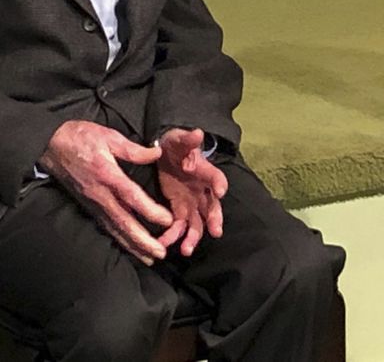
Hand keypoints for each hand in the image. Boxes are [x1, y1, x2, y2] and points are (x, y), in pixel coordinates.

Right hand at [38, 120, 171, 264]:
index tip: (168, 221)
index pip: (132, 197)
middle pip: (124, 222)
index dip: (150, 211)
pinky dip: (119, 239)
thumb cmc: (80, 137)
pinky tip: (129, 247)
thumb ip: (133, 149)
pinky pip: (105, 226)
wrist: (50, 144)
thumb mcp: (108, 136)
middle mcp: (100, 194)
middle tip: (160, 253)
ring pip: (114, 229)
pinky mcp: (87, 206)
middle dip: (142, 240)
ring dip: (132, 245)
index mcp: (107, 175)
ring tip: (149, 258)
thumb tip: (156, 153)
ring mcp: (92, 202)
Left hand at [155, 128, 227, 256]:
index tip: (220, 191)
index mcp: (205, 171)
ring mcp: (191, 202)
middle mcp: (202, 190)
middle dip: (214, 220)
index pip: (215, 177)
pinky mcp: (178, 209)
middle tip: (215, 231)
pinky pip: (177, 226)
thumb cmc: (177, 144)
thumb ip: (188, 139)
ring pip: (196, 224)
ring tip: (186, 250)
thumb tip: (197, 133)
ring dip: (192, 237)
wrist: (165, 152)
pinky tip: (163, 244)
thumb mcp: (180, 139)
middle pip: (212, 207)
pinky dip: (172, 236)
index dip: (219, 183)